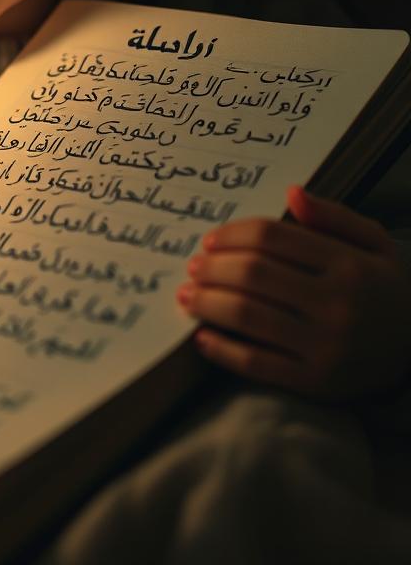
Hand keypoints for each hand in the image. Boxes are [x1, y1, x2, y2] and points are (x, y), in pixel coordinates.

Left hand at [177, 186, 410, 402]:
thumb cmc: (386, 290)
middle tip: (193, 266)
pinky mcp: (315, 382)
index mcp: (347, 264)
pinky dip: (221, 349)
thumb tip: (291, 193)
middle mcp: (336, 304)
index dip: (231, 235)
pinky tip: (201, 337)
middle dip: (211, 267)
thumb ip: (332, 216)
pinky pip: (256, 364)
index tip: (210, 240)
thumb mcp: (374, 244)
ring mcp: (325, 346)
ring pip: (247, 316)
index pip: (271, 237)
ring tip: (186, 295)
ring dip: (206, 302)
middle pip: (252, 274)